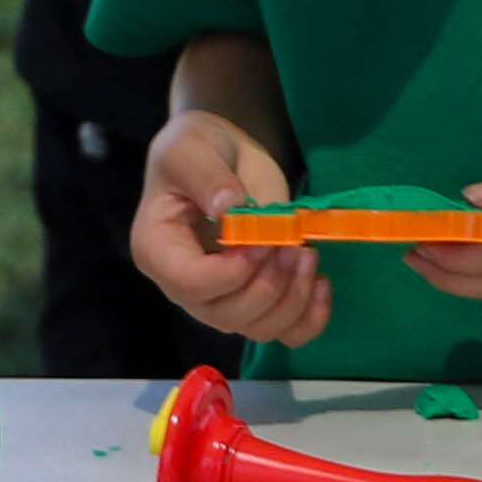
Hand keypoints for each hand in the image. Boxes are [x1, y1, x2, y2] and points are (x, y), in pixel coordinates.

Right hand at [135, 109, 326, 346]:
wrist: (222, 154)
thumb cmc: (197, 149)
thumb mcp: (191, 149)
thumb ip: (207, 177)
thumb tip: (229, 206)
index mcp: (158, 250)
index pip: (191, 284)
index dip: (232, 272)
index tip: (263, 241)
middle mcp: (185, 285)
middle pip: (227, 315)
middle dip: (269, 285)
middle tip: (294, 244)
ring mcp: (222, 297)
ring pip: (258, 329)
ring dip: (293, 299)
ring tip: (308, 254)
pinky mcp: (256, 298)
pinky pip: (285, 332)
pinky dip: (310, 319)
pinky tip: (322, 285)